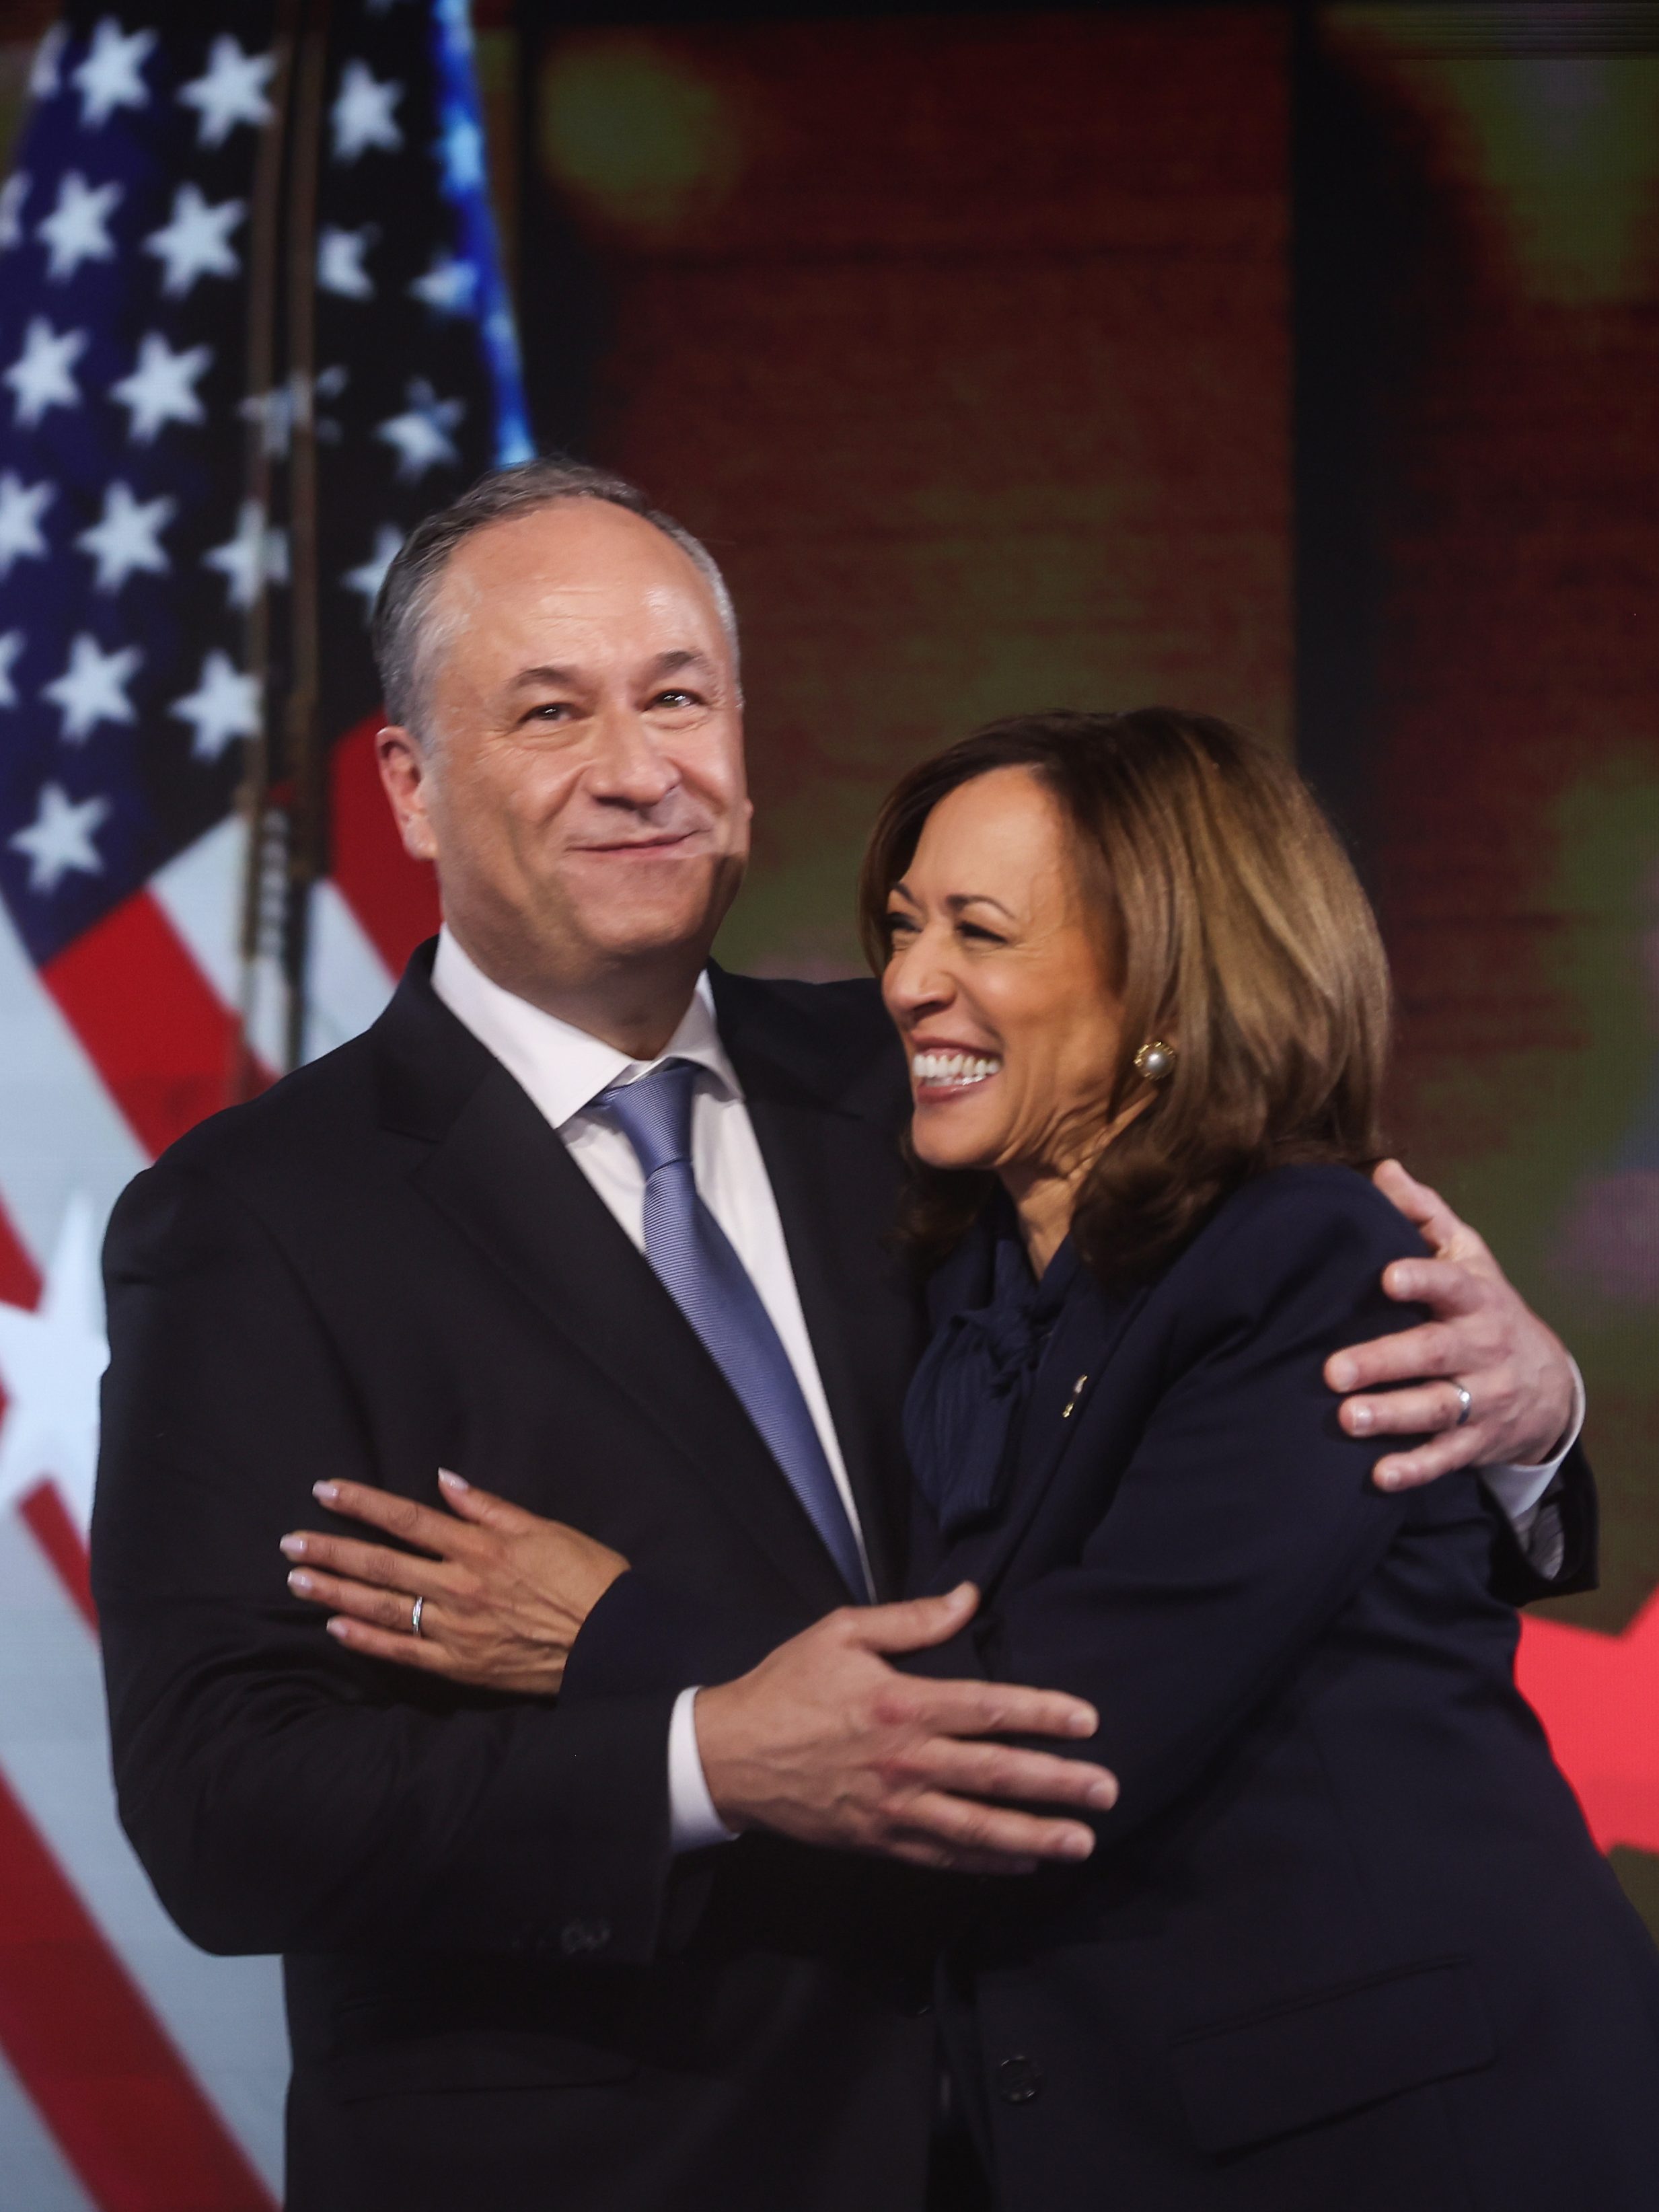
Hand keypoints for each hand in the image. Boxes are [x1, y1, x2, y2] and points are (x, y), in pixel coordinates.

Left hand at [281, 1471, 627, 1694]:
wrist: (614, 1640)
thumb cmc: (587, 1576)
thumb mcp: (544, 1527)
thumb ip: (490, 1507)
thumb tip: (446, 1481)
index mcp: (480, 1547)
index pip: (407, 1519)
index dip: (362, 1503)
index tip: (324, 1490)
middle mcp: (460, 1586)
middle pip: (382, 1563)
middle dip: (331, 1551)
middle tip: (290, 1543)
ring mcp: (456, 1629)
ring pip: (383, 1607)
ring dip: (336, 1592)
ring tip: (297, 1581)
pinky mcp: (461, 1665)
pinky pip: (404, 1652)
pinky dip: (368, 1640)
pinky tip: (336, 1628)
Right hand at [693, 1583, 1118, 1876]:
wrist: (728, 1757)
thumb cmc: (786, 1686)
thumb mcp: (841, 1632)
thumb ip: (911, 1619)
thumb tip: (969, 1598)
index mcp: (902, 1704)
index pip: (991, 1709)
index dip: (1045, 1715)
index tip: (1089, 1722)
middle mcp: (907, 1761)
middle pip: (998, 1775)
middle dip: (1059, 1784)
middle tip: (1109, 1790)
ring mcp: (894, 1809)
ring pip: (978, 1828)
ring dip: (1036, 1837)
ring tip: (1083, 1841)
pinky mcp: (878, 1841)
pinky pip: (943, 1858)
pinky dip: (986, 1864)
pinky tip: (1021, 1865)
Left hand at [1324, 1160, 1575, 1490]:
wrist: (1548, 1383)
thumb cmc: (1483, 1306)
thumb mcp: (1467, 1256)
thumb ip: (1425, 1216)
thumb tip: (1384, 1170)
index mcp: (1475, 1298)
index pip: (1450, 1285)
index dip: (1422, 1279)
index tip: (1386, 1276)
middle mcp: (1481, 1349)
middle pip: (1433, 1354)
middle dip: (1385, 1361)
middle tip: (1333, 1369)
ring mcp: (1483, 1398)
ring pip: (1438, 1409)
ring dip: (1393, 1416)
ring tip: (1348, 1418)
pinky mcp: (1477, 1441)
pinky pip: (1446, 1459)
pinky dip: (1415, 1469)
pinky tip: (1378, 1476)